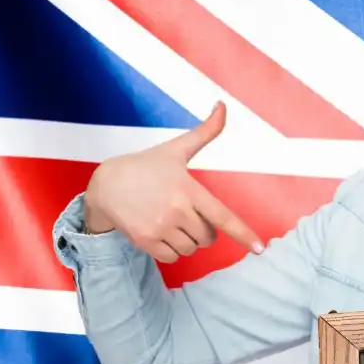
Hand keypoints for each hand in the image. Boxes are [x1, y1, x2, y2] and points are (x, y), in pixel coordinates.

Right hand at [83, 101, 263, 262]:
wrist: (104, 184)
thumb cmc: (145, 166)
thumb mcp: (175, 149)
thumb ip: (205, 131)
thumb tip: (222, 106)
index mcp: (189, 189)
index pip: (222, 216)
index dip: (242, 233)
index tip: (259, 249)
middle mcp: (176, 210)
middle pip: (208, 238)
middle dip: (203, 230)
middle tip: (185, 214)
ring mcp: (159, 227)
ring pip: (191, 249)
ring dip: (186, 241)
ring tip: (169, 221)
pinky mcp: (145, 241)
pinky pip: (172, 257)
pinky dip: (171, 250)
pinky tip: (160, 233)